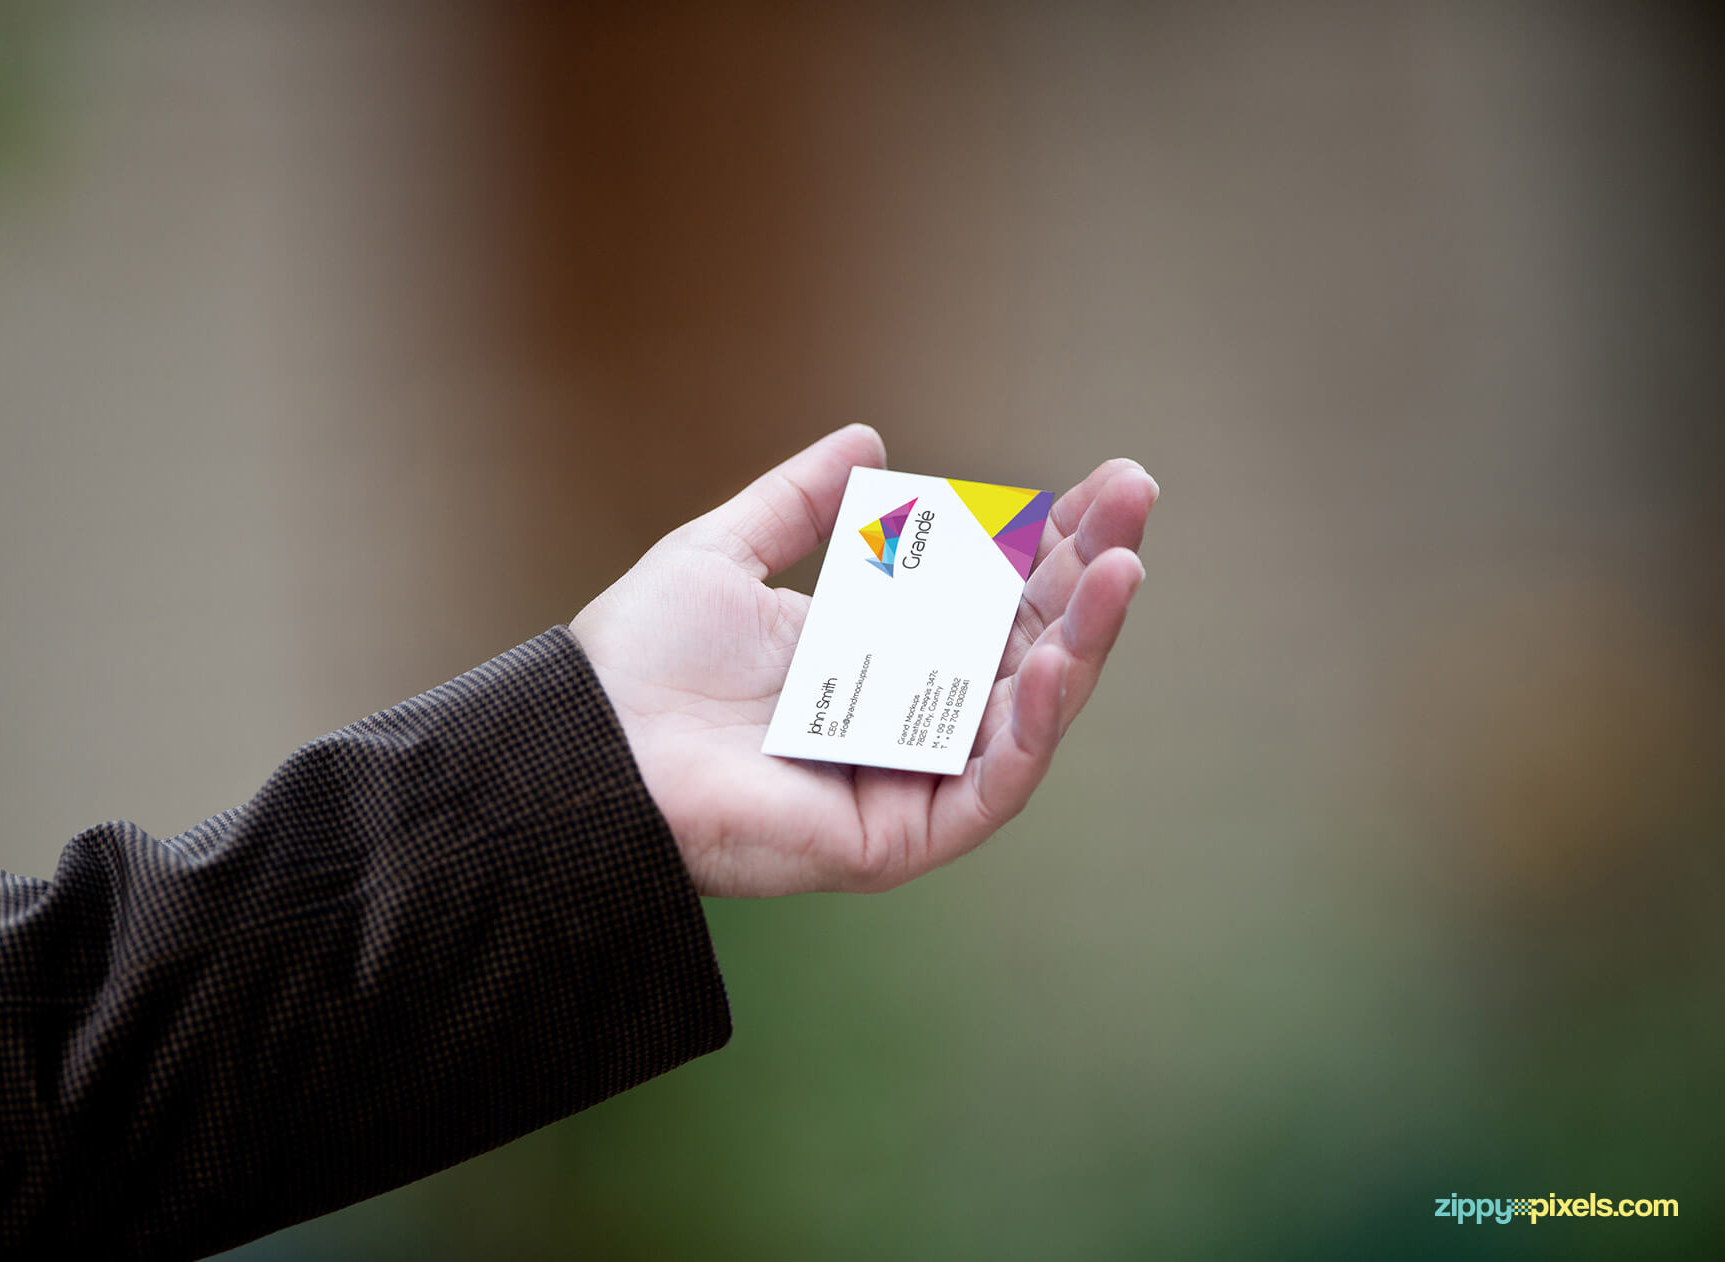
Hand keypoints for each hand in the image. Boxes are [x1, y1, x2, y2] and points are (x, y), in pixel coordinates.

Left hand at [571, 425, 1156, 896]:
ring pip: (1025, 715)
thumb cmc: (641, 658)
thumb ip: (798, 504)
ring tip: (1122, 566)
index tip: (1105, 484)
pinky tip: (1051, 661)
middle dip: (1087, 575)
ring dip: (1083, 642)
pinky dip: (1027, 728)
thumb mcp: (725, 552)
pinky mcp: (897, 834)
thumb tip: (868, 441)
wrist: (586, 740)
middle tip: (1138, 500)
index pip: (991, 597)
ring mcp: (907, 779)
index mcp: (875, 657)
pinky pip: (986, 786)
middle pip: (1025, 647)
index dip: (1052, 542)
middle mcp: (904, 719)